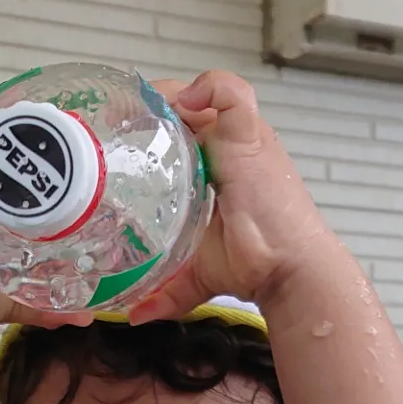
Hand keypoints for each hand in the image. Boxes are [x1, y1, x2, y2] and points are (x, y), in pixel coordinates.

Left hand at [128, 71, 331, 324]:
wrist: (288, 269)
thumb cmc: (256, 265)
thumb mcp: (196, 274)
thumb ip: (166, 291)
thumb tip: (134, 314)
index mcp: (218, 167)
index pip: (177, 130)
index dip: (148, 129)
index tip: (116, 141)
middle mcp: (230, 147)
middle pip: (183, 106)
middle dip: (149, 112)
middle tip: (113, 126)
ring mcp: (241, 137)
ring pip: (201, 93)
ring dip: (166, 99)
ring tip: (134, 115)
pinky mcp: (250, 134)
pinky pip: (228, 92)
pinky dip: (204, 89)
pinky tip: (180, 106)